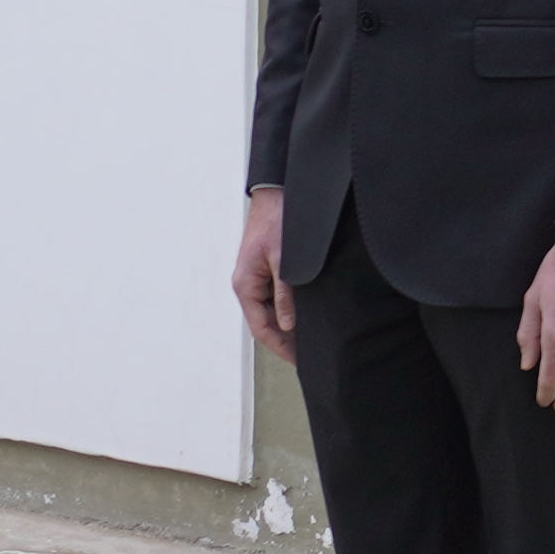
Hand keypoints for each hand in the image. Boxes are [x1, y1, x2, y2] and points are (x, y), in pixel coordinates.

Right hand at [234, 185, 297, 358]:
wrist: (276, 194)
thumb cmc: (275, 220)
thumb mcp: (284, 260)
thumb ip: (285, 292)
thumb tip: (288, 323)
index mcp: (245, 285)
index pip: (261, 327)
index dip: (280, 346)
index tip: (297, 360)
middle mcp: (248, 284)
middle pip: (266, 322)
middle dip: (285, 340)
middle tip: (308, 354)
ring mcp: (256, 278)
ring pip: (271, 311)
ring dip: (287, 325)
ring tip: (309, 339)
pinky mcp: (266, 270)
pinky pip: (275, 297)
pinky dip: (288, 308)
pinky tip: (305, 315)